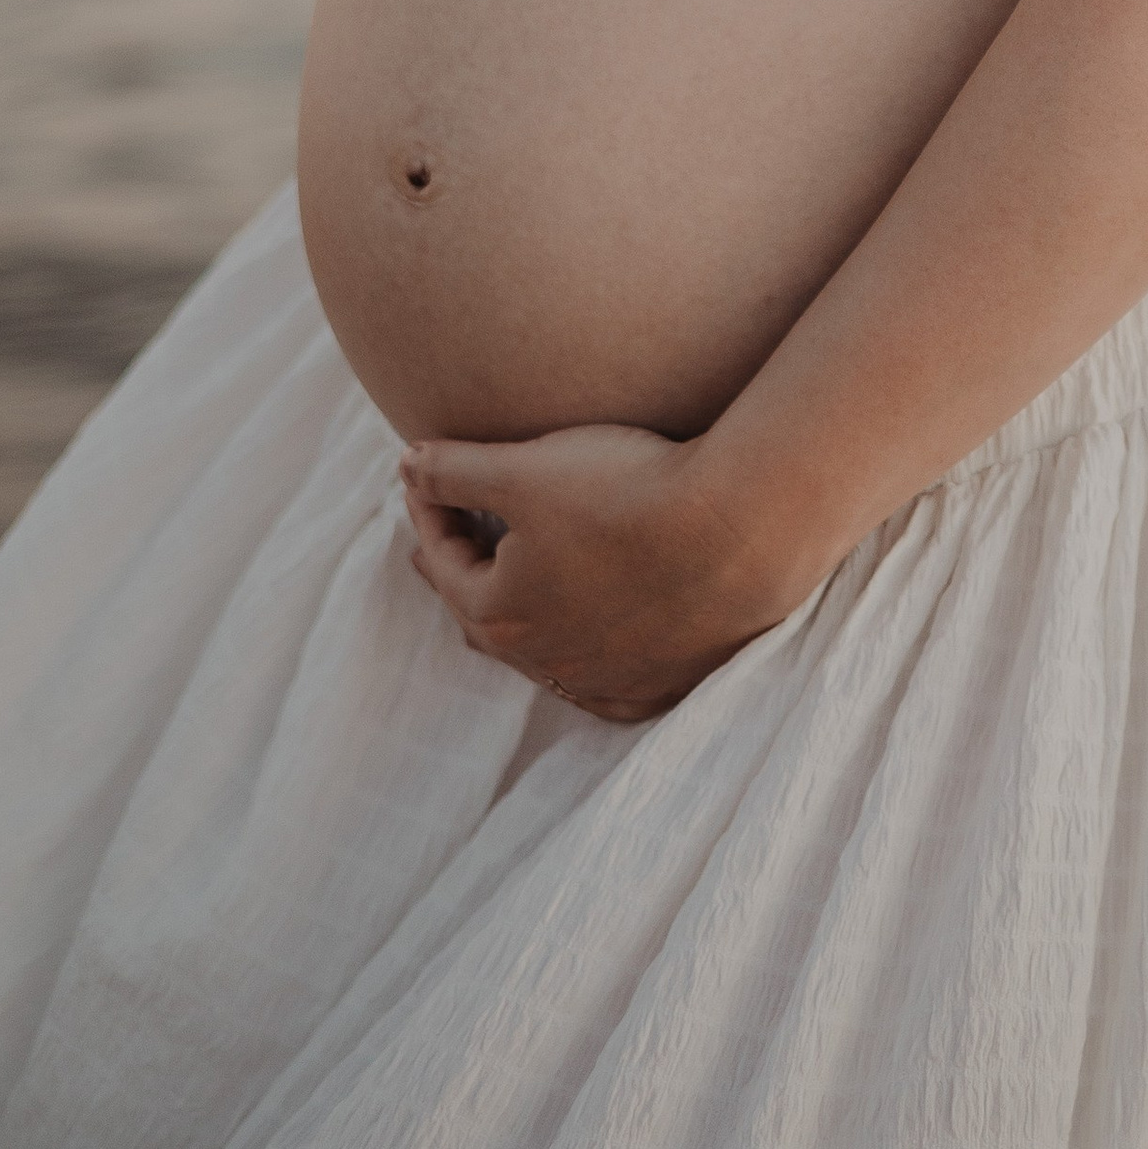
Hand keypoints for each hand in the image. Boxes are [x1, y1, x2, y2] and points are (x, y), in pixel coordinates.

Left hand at [398, 418, 803, 721]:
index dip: (429, 511)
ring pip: (543, 655)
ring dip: (518, 620)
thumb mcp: (526, 468)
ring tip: (505, 594)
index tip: (423, 474)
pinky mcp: (664, 682)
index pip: (445, 560)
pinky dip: (583, 662)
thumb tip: (407, 464)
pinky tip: (586, 650)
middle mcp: (548, 661)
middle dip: (459, 575)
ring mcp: (608, 679)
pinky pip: (607, 684)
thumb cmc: (626, 492)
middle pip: (486, 616)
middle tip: (437, 549)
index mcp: (501, 614)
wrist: (740, 528)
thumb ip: (455, 471)